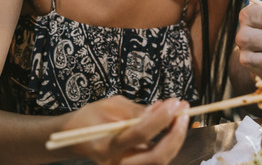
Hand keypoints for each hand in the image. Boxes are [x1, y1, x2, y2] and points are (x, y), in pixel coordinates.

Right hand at [67, 97, 188, 164]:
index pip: (139, 135)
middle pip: (156, 158)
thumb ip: (136, 110)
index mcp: (106, 147)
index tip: (174, 102)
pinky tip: (173, 122)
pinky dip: (170, 140)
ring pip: (161, 160)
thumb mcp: (110, 106)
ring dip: (176, 137)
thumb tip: (163, 109)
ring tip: (181, 113)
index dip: (160, 118)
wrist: (78, 137)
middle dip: (175, 134)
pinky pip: (159, 157)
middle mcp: (117, 163)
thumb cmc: (92, 118)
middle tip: (184, 111)